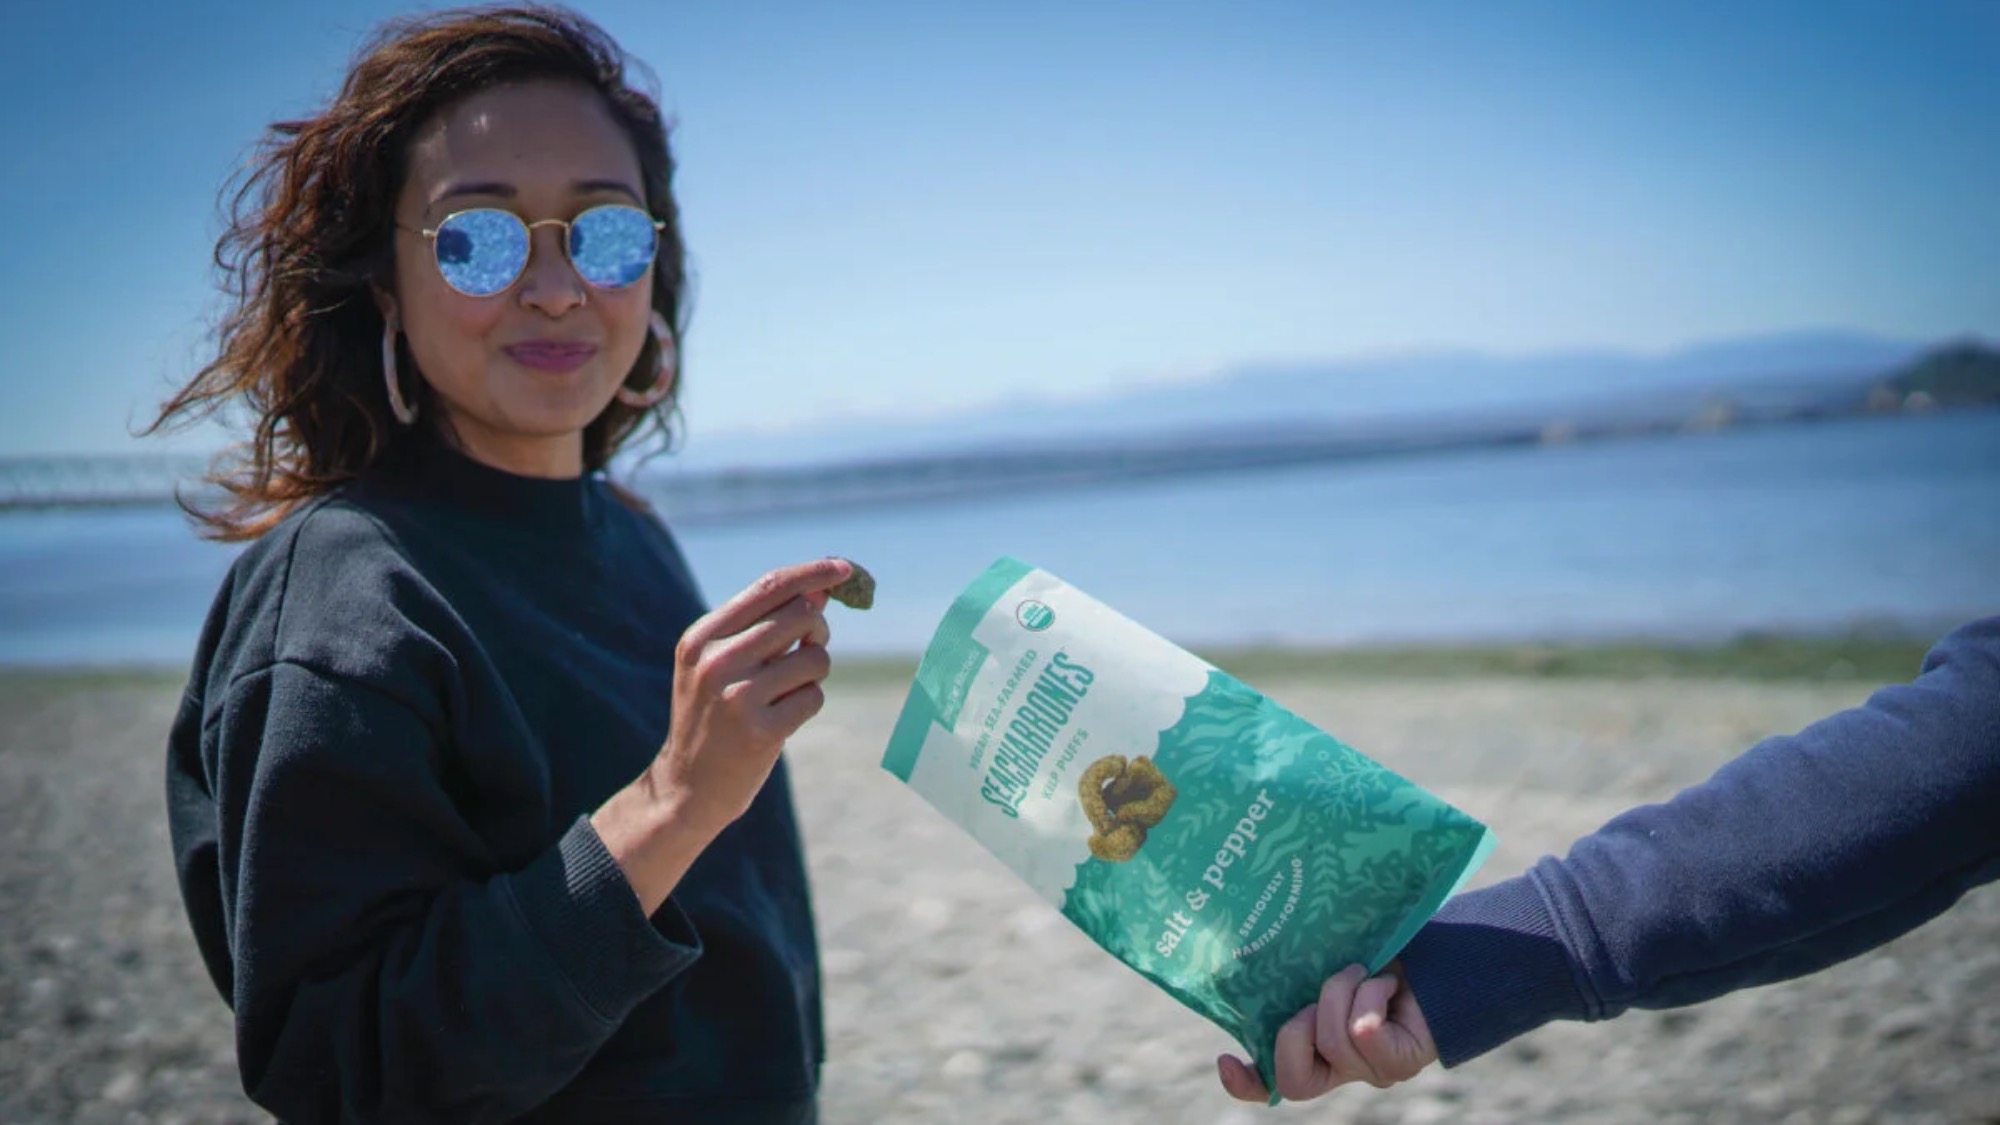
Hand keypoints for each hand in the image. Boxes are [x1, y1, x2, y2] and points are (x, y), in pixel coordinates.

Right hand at [650, 557, 850, 833]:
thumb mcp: (720, 663)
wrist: (687, 787)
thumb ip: (764, 625)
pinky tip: (782, 720)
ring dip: (813, 674)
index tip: (845, 568)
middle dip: (817, 630)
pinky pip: (815, 697)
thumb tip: (820, 589)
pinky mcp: (761, 732)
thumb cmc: (713, 716)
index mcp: (702, 637)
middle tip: (807, 649)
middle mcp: (716, 661)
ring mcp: (738, 697)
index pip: (769, 587)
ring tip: (785, 692)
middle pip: (801, 615)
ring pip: (815, 658)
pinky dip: (808, 704)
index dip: (812, 573)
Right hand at [1217, 963, 1437, 1102]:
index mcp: (1315, 1048)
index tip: (1226, 1058)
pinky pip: (1363, 1031)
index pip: (1273, 1082)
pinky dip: (1370, 994)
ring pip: (1332, 1042)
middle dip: (1295, 1032)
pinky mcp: (1397, 1063)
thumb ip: (1300, 972)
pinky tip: (1387, 984)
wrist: (1437, 956)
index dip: (1246, 1083)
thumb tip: (1259, 954)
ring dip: (1341, 991)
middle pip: (1294, 1083)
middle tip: (1315, 1000)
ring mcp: (1370, 1072)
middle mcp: (1340, 1068)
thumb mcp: (1330, 962)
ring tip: (1362, 971)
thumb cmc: (1380, 953)